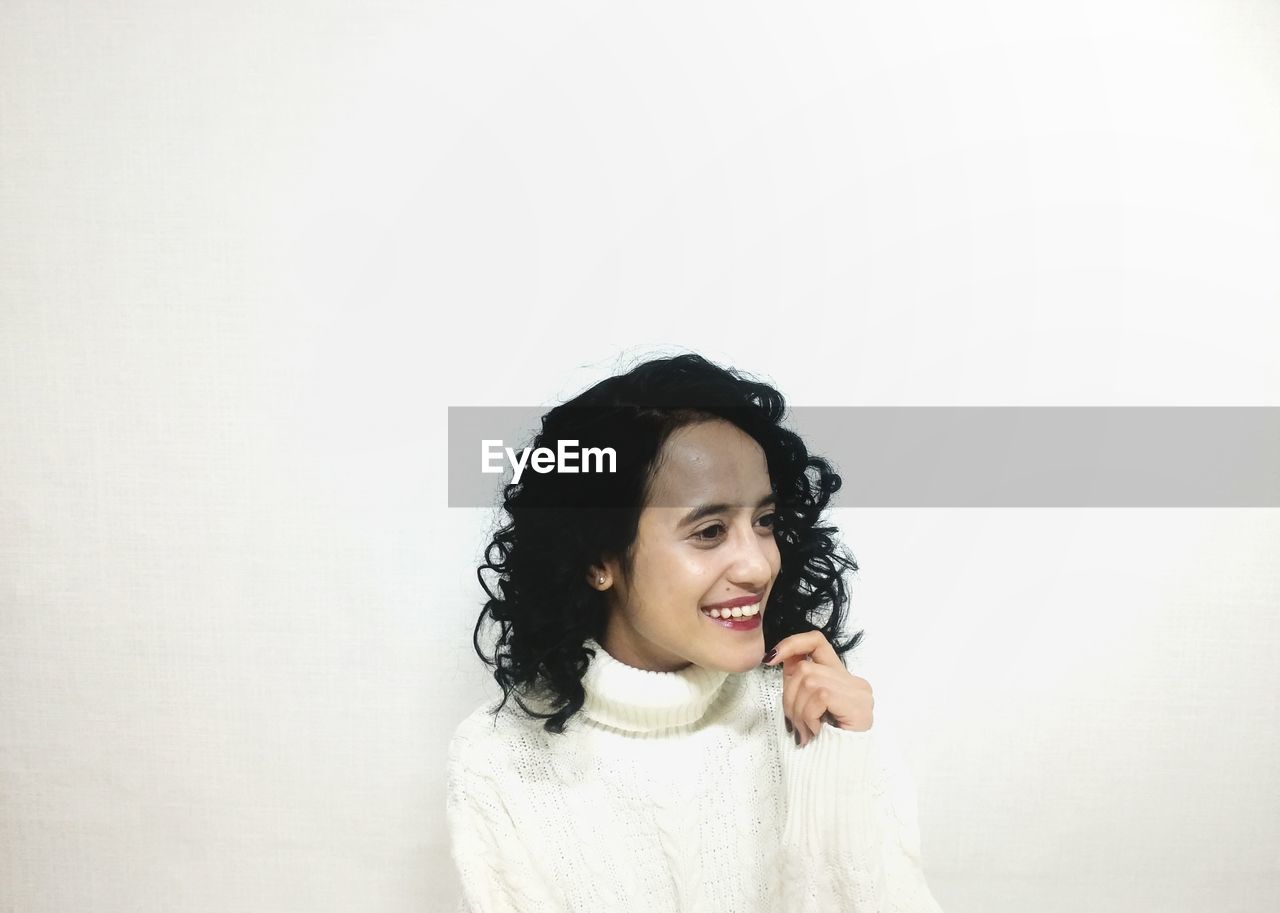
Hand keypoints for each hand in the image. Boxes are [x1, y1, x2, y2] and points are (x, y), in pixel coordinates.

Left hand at [765, 630, 873, 745]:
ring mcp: (859, 693)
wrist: (837, 777)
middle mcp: (855, 682)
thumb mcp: (804, 707)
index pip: (816, 641)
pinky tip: (815, 732)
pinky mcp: (858, 704)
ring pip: (809, 681)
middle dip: (789, 698)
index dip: (791, 644)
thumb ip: (798, 683)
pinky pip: (819, 696)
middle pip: (806, 668)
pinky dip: (809, 716)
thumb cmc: (820, 746)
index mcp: (841, 679)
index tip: (770, 659)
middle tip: (795, 725)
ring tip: (806, 732)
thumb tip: (775, 657)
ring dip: (798, 711)